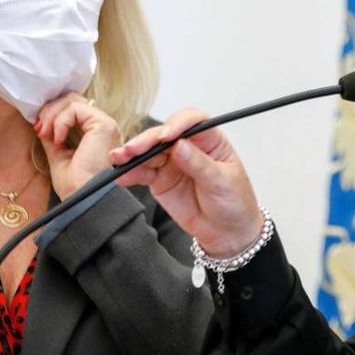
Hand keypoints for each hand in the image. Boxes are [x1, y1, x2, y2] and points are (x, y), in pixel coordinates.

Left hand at [35, 93, 123, 199]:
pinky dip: (61, 121)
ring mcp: (105, 124)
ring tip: (45, 133)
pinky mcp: (103, 125)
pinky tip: (57, 138)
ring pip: (72, 101)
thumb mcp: (58, 155)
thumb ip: (53, 138)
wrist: (83, 198)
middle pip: (72, 100)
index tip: (39, 129)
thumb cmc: (75, 185)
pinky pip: (75, 109)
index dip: (52, 114)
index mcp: (95, 133)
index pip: (73, 109)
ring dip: (52, 115)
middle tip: (39, 128)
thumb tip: (42, 124)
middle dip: (50, 111)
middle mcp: (102, 126)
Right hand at [110, 110, 261, 257]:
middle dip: (147, 140)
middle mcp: (188, 147)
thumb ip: (199, 164)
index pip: (192, 122)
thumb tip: (180, 145)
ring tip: (119, 159)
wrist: (227, 232)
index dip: (177, 124)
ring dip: (132, 154)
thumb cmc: (234, 202)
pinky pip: (143, 173)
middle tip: (134, 149)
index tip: (166, 136)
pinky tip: (121, 175)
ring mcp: (172, 163)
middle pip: (164, 135)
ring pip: (149, 152)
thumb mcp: (221, 182)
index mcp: (210, 140)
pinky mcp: (160, 180)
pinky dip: (130, 173)